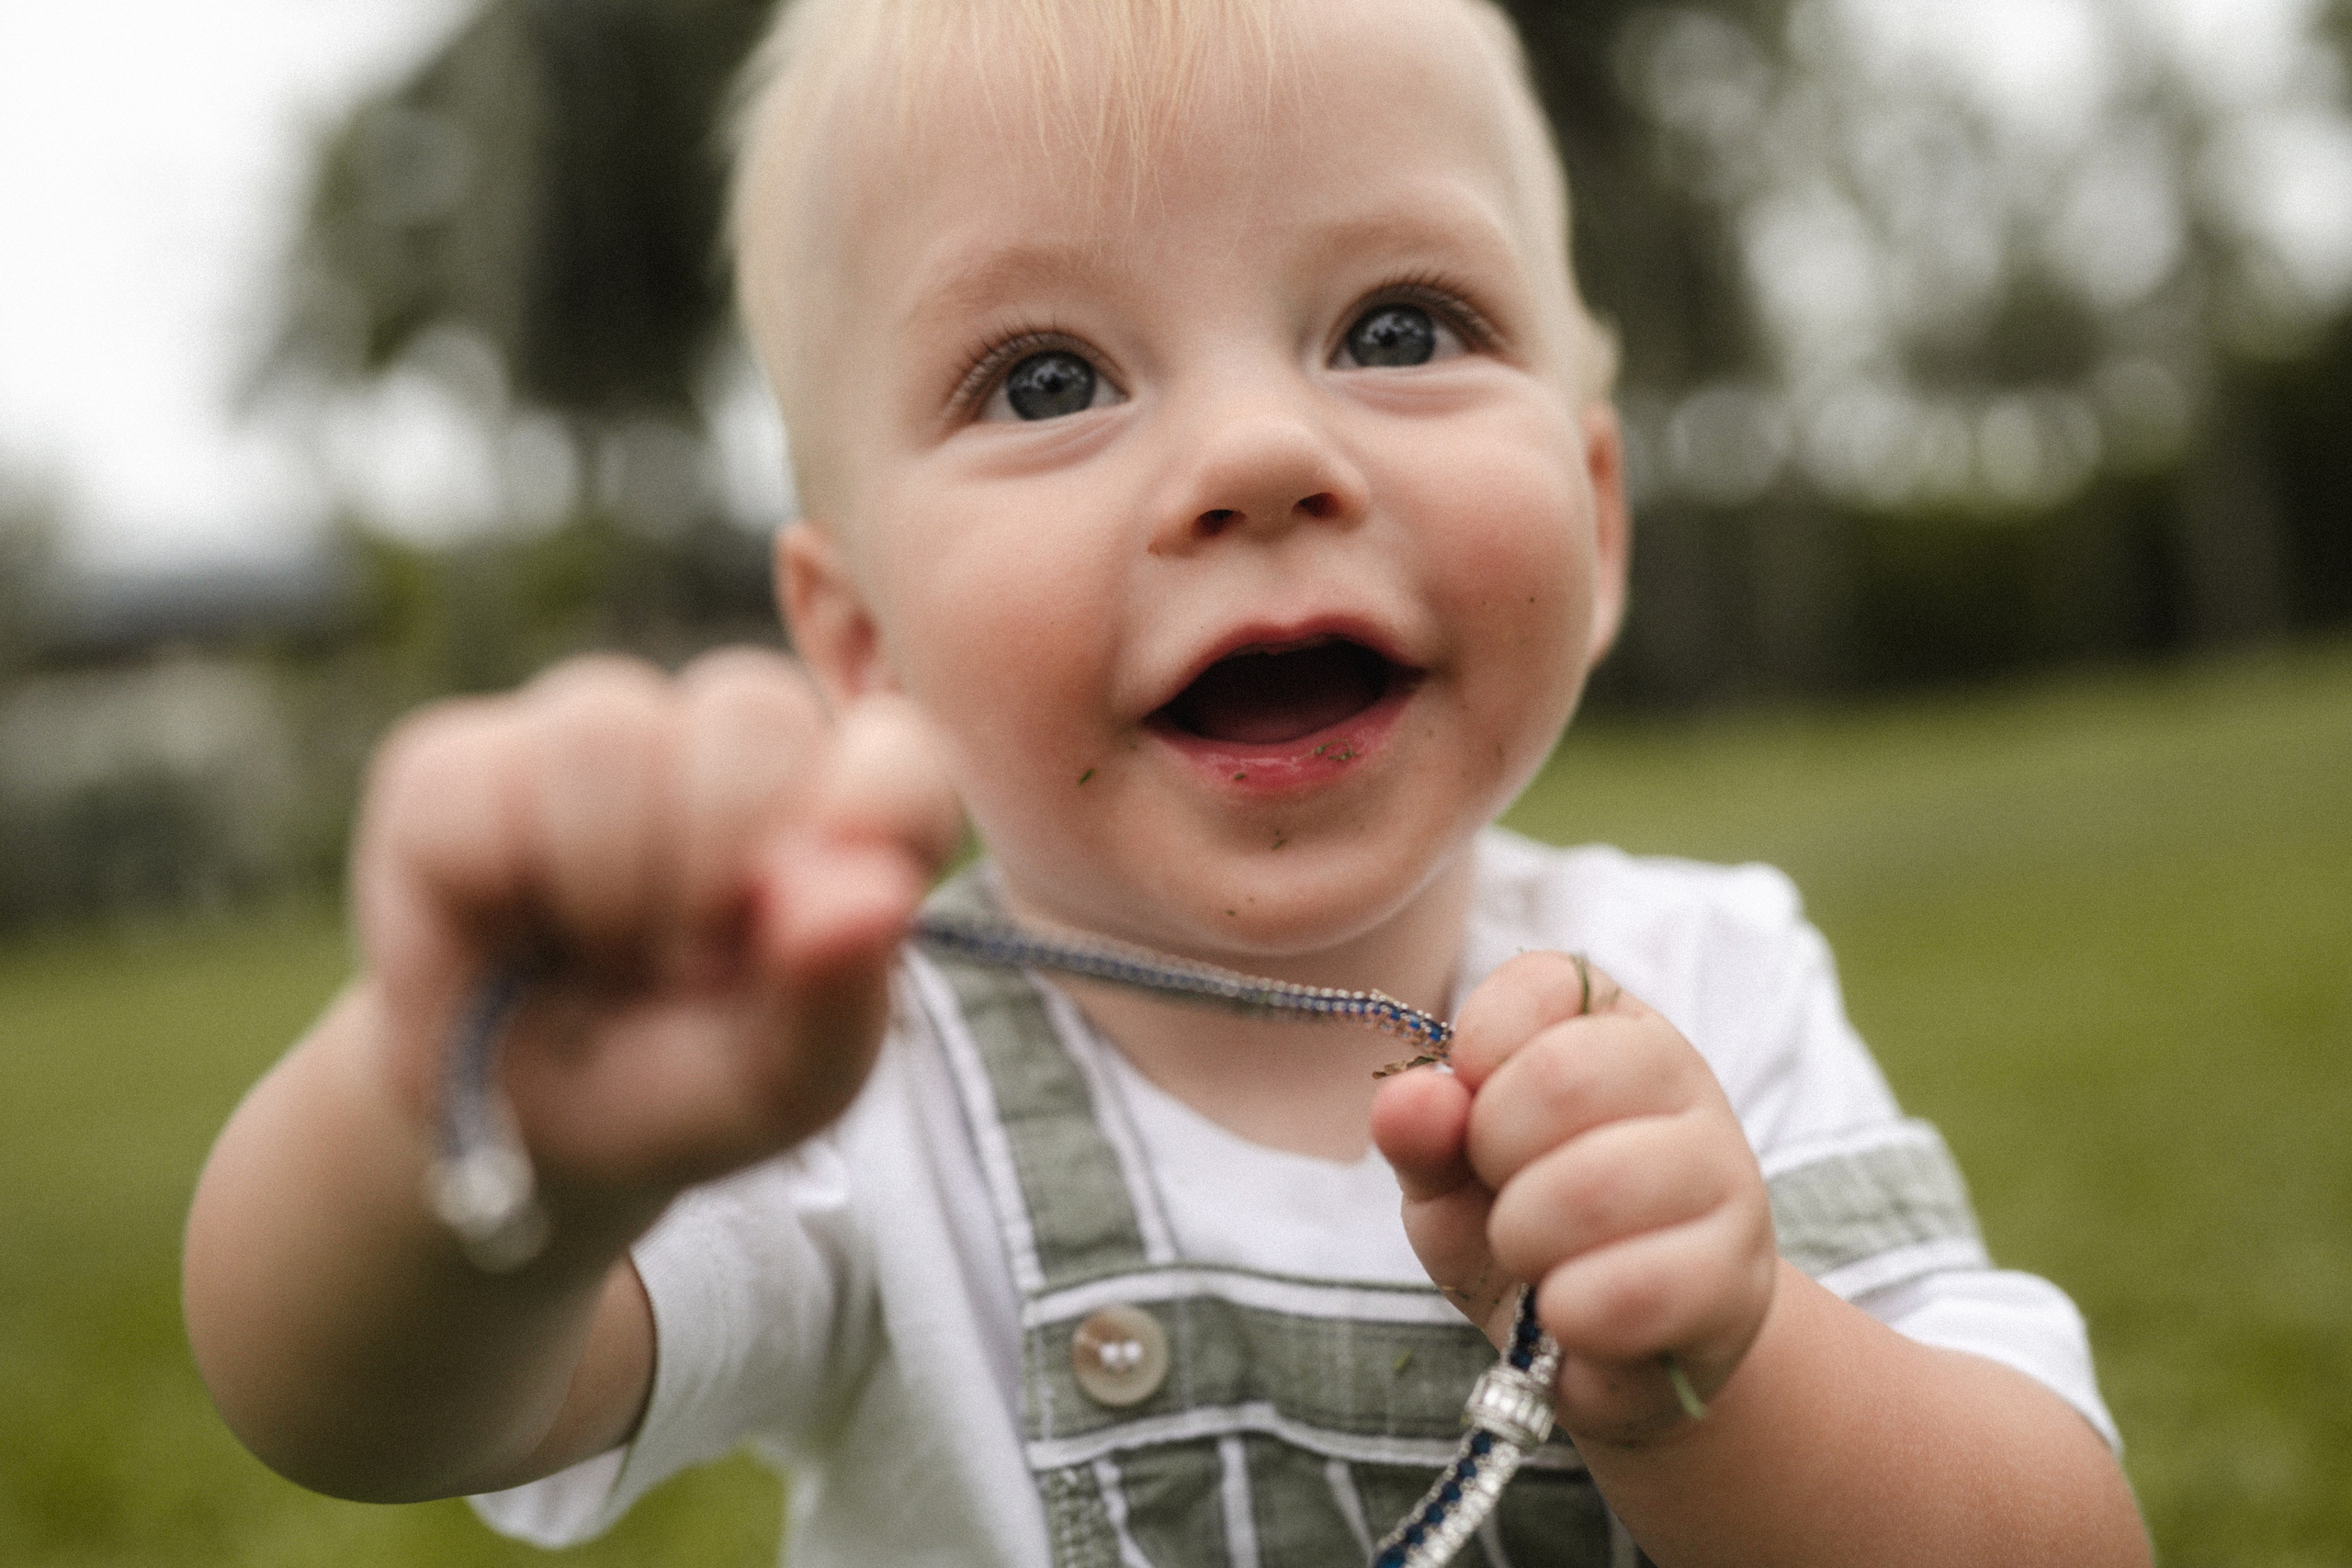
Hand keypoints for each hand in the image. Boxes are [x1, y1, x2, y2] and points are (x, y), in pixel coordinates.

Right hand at [353, 649, 960, 1234]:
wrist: (517, 1143)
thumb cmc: (684, 1090)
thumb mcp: (784, 1086)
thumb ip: (842, 993)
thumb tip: (878, 895)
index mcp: (835, 805)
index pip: (893, 751)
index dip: (862, 825)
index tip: (806, 934)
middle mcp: (722, 745)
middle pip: (754, 712)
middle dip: (719, 868)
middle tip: (688, 971)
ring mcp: (588, 736)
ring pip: (609, 729)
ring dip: (610, 886)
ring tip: (602, 956)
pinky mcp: (453, 762)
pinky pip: (482, 783)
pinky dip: (496, 889)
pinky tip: (502, 939)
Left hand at [1371, 952, 1776, 1445]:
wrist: (1613, 1351)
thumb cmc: (1526, 1236)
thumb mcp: (1450, 1180)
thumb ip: (1422, 1135)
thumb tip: (1408, 1099)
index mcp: (1608, 1027)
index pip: (1544, 983)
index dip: (1478, 1053)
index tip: (1472, 1116)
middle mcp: (1680, 1079)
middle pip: (1561, 1077)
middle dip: (1491, 1154)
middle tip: (1501, 1197)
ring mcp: (1724, 1173)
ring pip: (1595, 1186)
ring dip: (1525, 1241)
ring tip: (1535, 1261)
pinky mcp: (1738, 1275)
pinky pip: (1634, 1289)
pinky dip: (1571, 1312)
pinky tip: (1570, 1315)